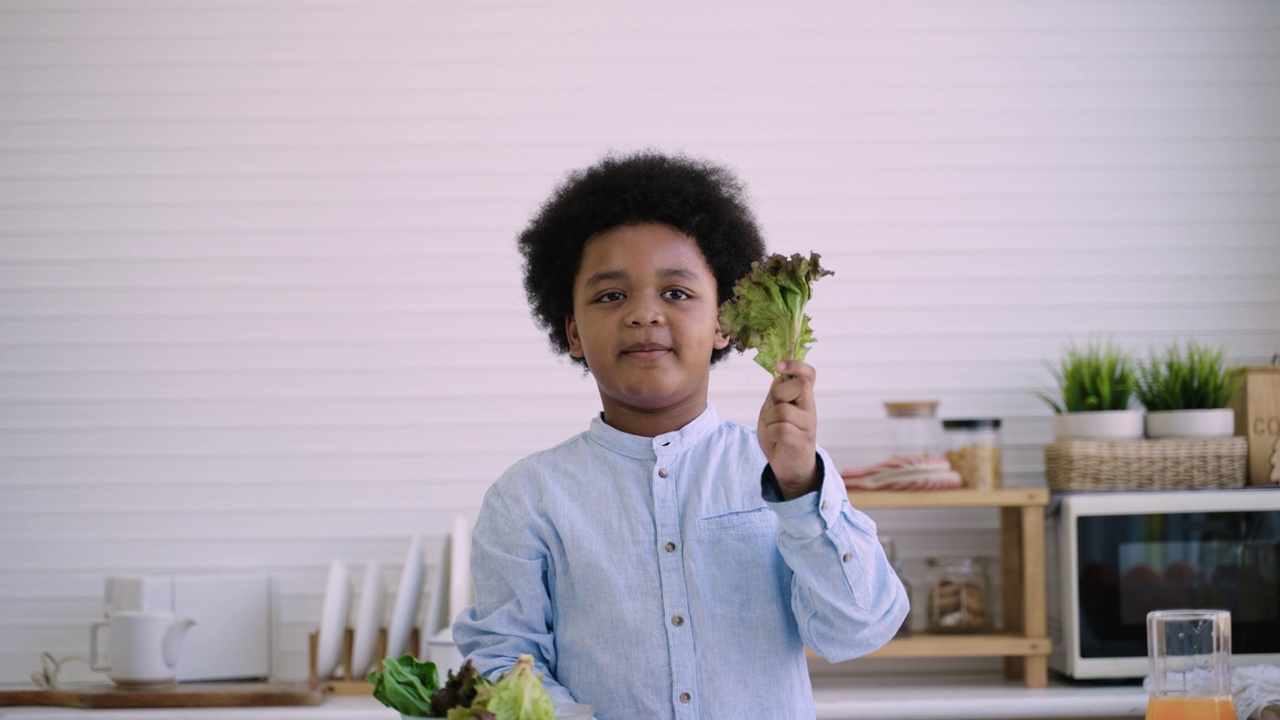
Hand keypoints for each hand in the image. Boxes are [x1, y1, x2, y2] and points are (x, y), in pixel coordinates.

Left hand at [757, 360, 820, 499]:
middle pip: (799, 385)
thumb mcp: (773, 411)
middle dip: (777, 395)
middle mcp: (810, 409)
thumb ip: (776, 394)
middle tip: (774, 410)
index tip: (779, 367)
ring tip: (774, 428)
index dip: (796, 365)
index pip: (809, 374)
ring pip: (784, 410)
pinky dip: (772, 432)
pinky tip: (776, 439)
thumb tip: (779, 377)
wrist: (788, 467)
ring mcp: (808, 425)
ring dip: (770, 419)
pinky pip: (782, 429)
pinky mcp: (802, 442)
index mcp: (803, 398)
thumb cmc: (780, 437)